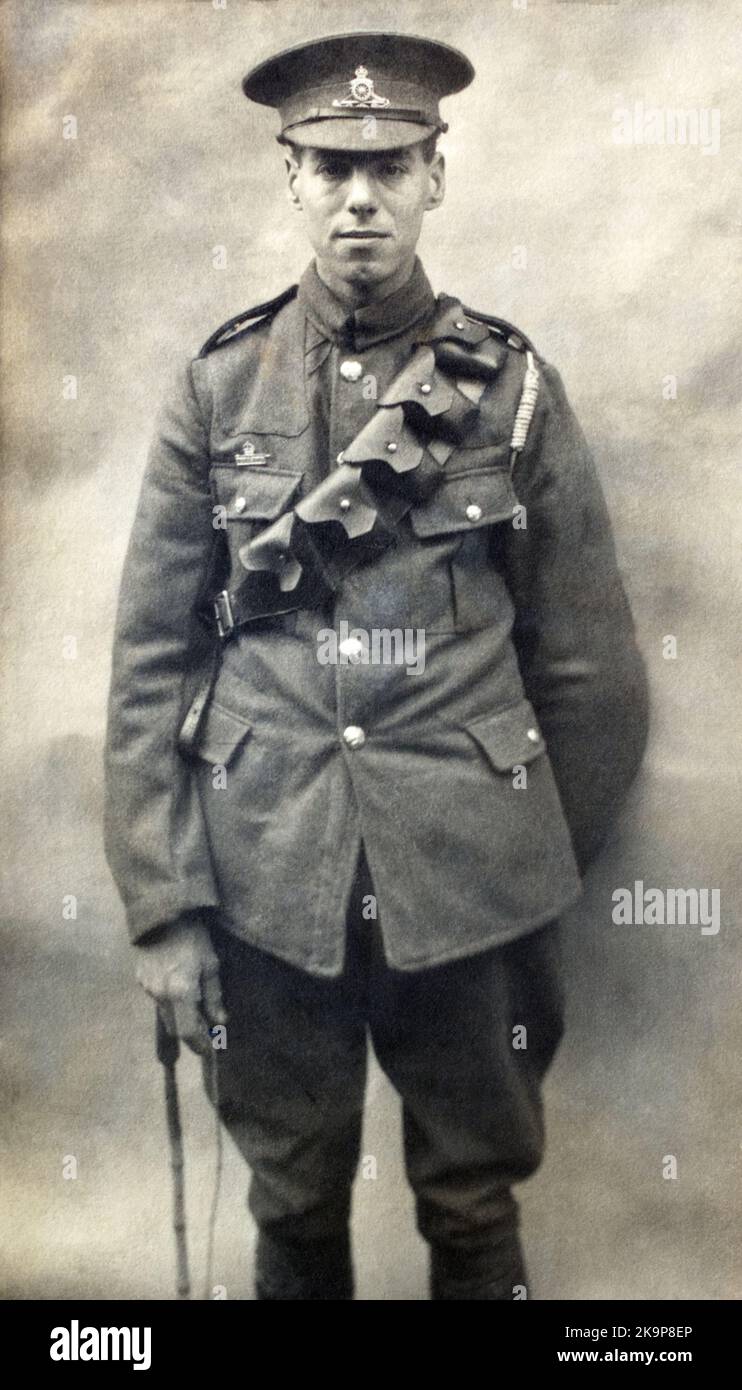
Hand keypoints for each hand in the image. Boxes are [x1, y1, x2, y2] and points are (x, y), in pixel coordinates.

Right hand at [134, 913, 227, 1055]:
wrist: (163, 913)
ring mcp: (148, 987)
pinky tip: (179, 986)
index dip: (198, 1044)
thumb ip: (214, 996)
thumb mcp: (211, 964)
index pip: (187, 1031)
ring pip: (165, 1014)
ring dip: (179, 1016)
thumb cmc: (193, 936)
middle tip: (206, 1028)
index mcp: (180, 991)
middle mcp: (160, 994)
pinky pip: (157, 999)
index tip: (209, 1048)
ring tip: (195, 1005)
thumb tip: (220, 1022)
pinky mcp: (140, 979)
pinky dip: (169, 1001)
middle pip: (174, 1027)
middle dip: (190, 1032)